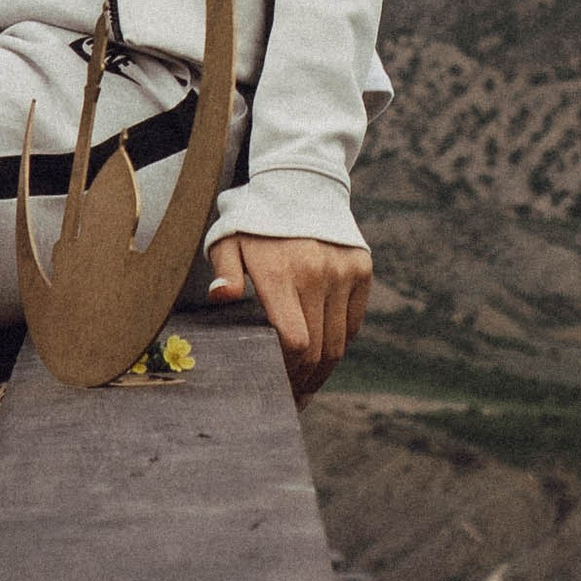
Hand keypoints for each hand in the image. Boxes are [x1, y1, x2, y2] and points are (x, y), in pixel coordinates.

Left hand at [207, 233, 371, 401]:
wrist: (300, 183)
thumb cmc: (255, 222)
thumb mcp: (228, 241)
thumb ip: (223, 272)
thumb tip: (219, 296)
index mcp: (281, 273)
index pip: (295, 341)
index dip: (287, 371)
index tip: (274, 387)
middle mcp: (317, 273)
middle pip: (318, 350)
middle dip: (303, 381)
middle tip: (289, 397)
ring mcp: (343, 271)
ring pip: (338, 343)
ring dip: (322, 371)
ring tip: (306, 386)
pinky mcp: (361, 269)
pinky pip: (352, 323)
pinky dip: (339, 345)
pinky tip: (322, 357)